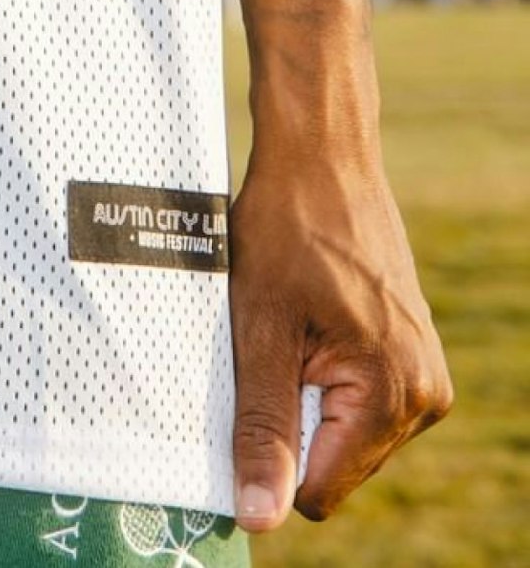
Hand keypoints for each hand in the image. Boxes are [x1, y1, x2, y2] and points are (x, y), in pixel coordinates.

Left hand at [227, 134, 452, 530]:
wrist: (322, 155)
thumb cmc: (284, 229)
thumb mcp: (258, 330)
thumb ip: (262, 427)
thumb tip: (259, 516)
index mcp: (394, 395)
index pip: (319, 488)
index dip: (270, 455)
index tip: (246, 390)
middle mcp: (424, 394)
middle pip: (332, 462)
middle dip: (289, 418)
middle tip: (269, 344)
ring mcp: (422, 373)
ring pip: (340, 430)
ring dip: (302, 391)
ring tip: (288, 325)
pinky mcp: (409, 354)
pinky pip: (353, 398)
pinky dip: (319, 373)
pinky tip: (305, 320)